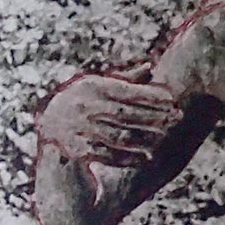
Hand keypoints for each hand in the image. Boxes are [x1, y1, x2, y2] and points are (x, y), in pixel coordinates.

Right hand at [37, 69, 180, 167]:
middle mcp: (83, 106)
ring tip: (164, 139)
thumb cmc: (79, 103)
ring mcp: (79, 128)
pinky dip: (128, 157)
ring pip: (118, 135)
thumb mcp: (96, 87)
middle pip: (126, 113)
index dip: (151, 94)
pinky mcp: (76, 148)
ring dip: (144, 138)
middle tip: (177, 118)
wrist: (48, 127)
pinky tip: (145, 158)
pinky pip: (107, 154)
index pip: (126, 91)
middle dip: (154, 116)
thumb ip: (123, 80)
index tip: (173, 98)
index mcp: (90, 87)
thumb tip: (149, 67)